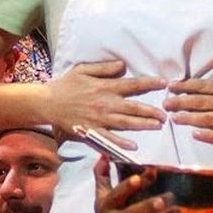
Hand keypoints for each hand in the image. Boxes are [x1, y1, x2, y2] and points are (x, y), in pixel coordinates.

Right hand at [46, 60, 165, 143]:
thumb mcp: (83, 70)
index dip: (149, 83)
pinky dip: (121, 143)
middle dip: (151, 110)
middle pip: (133, 107)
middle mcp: (105, 103)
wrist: (47, 103)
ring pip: (125, 123)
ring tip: (157, 126)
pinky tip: (133, 146)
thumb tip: (123, 65)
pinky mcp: (91, 130)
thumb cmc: (65, 85)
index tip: (164, 83)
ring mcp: (99, 119)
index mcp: (105, 87)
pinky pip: (109, 138)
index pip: (132, 85)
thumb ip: (104, 68)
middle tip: (166, 113)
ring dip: (143, 125)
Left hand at [166, 58, 212, 145]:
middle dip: (179, 102)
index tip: (170, 87)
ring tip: (174, 118)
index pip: (201, 86)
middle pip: (198, 102)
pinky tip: (195, 134)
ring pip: (205, 118)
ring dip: (188, 118)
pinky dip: (206, 135)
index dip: (184, 86)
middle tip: (164, 104)